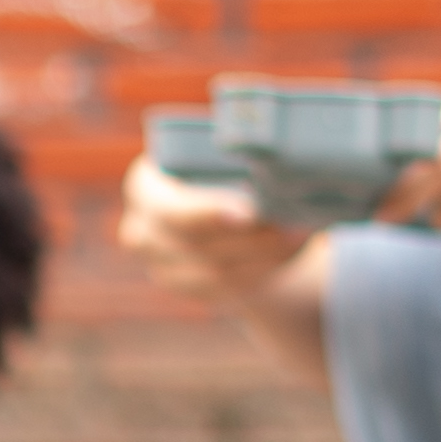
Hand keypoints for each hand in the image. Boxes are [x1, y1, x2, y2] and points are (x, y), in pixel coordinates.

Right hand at [117, 156, 315, 309]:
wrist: (224, 204)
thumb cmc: (224, 165)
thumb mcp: (225, 152)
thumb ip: (240, 153)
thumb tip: (274, 156)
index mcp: (145, 185)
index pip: (167, 209)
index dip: (206, 214)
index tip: (249, 213)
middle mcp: (142, 229)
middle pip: (194, 246)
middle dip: (248, 239)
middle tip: (292, 227)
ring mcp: (159, 264)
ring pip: (214, 272)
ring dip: (262, 256)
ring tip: (299, 236)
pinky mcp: (183, 287)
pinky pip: (224, 290)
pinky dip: (260, 272)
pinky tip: (286, 252)